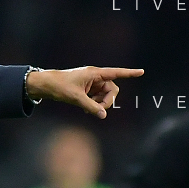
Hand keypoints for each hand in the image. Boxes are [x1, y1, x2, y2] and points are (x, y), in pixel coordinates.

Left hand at [26, 66, 143, 119]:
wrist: (46, 86)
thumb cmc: (60, 86)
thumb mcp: (76, 98)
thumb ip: (91, 107)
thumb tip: (103, 115)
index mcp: (94, 73)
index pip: (116, 73)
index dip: (129, 74)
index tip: (141, 72)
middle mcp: (95, 77)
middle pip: (112, 90)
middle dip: (107, 101)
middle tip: (97, 110)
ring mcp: (91, 84)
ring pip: (105, 96)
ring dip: (99, 104)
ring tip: (87, 108)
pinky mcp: (87, 90)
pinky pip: (97, 98)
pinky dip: (94, 104)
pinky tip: (86, 109)